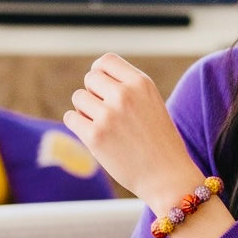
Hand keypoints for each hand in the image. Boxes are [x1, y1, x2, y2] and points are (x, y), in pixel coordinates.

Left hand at [64, 53, 198, 206]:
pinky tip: (94, 135)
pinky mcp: (95, 136)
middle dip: (94, 93)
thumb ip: (127, 88)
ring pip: (78, 98)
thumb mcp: (151, 104)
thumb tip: (94, 76)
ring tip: (104, 126)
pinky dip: (77, 125)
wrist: (167, 177)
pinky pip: (71, 118)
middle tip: (106, 113)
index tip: (102, 87)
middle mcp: (124, 94)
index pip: (106, 60)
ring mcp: (108, 115)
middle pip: (90, 78)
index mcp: (141, 83)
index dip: (100, 72)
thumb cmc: (160, 142)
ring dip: (85, 110)